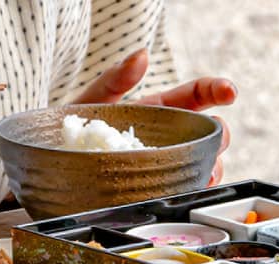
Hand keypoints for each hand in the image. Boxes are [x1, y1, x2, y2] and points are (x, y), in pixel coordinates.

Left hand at [72, 50, 235, 184]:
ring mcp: (165, 165)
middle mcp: (168, 138)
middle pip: (209, 134)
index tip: (230, 92)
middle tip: (215, 142)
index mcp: (158, 111)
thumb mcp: (91, 102)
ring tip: (206, 173)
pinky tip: (190, 192)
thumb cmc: (68, 132)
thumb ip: (115, 79)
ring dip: (212, 169)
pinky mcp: (156, 191)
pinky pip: (184, 192)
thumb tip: (141, 56)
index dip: (218, 89)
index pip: (197, 95)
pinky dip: (194, 193)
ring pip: (204, 165)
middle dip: (220, 137)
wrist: (48, 168)